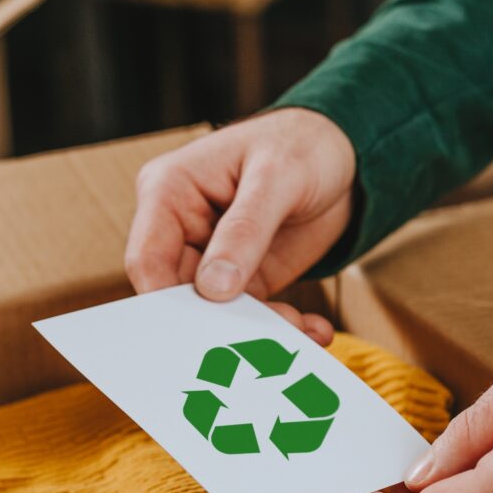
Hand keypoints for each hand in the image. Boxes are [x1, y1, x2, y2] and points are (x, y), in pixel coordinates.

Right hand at [126, 109, 355, 344]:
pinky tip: (313, 330)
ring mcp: (211, 257)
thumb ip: (244, 230)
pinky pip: (251, 314)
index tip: (201, 331)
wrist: (344, 152)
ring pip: (216, 313)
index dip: (166, 301)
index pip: (147, 259)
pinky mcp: (244, 277)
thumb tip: (214, 289)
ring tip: (300, 334)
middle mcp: (181, 228)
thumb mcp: (278, 176)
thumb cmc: (301, 144)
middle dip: (218, 323)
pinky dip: (281, 327)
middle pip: (179, 295)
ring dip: (257, 330)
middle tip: (256, 348)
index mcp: (168, 191)